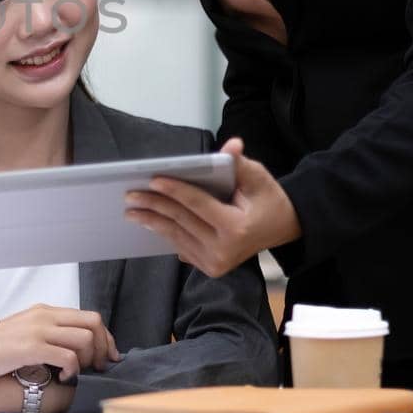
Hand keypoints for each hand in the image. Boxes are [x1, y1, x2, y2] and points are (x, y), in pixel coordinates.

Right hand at [0, 304, 118, 383]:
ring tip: (77, 373)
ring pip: (85, 338)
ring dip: (89, 360)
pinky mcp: (30, 347)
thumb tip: (70, 351)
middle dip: (104, 347)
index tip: (107, 357)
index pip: (89, 316)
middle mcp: (43, 316)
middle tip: (98, 367)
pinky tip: (63, 377)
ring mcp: (37, 330)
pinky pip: (68, 356)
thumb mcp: (22, 334)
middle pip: (93, 322)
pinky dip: (73, 369)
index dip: (105, 338)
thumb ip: (45, 336)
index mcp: (43, 312)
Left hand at [124, 138, 301, 277]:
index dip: (175, 190)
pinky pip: (181, 246)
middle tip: (130, 194)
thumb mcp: (258, 177)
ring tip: (131, 210)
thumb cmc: (267, 199)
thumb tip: (231, 144)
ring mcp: (216, 263)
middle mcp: (224, 250)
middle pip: (181, 221)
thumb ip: (239, 163)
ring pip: (177, 236)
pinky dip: (164, 232)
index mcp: (236, 228)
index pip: (198, 205)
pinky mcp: (210, 268)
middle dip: (154, 205)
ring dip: (152, 221)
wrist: (282, 228)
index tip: (153, 179)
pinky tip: (148, 221)